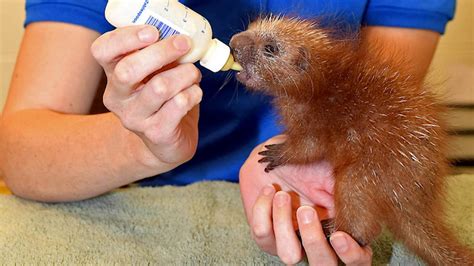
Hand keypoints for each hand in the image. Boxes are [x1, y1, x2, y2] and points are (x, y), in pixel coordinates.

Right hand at [91, 25, 201, 168]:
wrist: (166, 143)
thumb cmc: (163, 100)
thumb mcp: (155, 74)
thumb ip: (159, 55)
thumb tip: (178, 36)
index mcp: (113, 76)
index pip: (102, 51)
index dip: (126, 38)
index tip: (153, 32)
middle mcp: (117, 98)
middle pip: (129, 69)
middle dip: (161, 52)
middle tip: (183, 44)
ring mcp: (135, 118)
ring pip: (160, 87)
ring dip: (184, 74)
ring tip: (193, 73)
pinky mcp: (156, 133)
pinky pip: (178, 104)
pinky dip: (193, 93)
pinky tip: (195, 93)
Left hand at [240, 135, 372, 264]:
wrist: (277, 154)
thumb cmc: (310, 164)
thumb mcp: (333, 174)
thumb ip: (347, 195)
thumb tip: (357, 209)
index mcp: (342, 229)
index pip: (357, 260)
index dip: (351, 255)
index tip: (339, 236)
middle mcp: (317, 241)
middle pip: (323, 265)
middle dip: (314, 241)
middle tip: (306, 211)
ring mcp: (290, 241)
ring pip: (289, 256)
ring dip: (284, 223)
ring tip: (283, 195)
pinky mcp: (265, 235)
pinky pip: (263, 235)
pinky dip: (263, 210)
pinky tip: (269, 191)